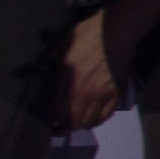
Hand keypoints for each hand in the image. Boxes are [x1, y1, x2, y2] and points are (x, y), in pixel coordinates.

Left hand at [56, 11, 125, 131]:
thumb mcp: (61, 49)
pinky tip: (94, 115)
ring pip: (90, 122)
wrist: (115, 31)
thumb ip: (52, 68)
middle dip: (66, 127)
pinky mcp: (117, 93)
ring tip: (78, 119)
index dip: (53, 123)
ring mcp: (103, 95)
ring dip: (82, 123)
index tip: (50, 123)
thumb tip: (42, 78)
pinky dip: (99, 119)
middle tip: (62, 125)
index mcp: (68, 83)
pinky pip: (107, 115)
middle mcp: (85, 94)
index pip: (58, 115)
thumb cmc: (86, 36)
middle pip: (74, 123)